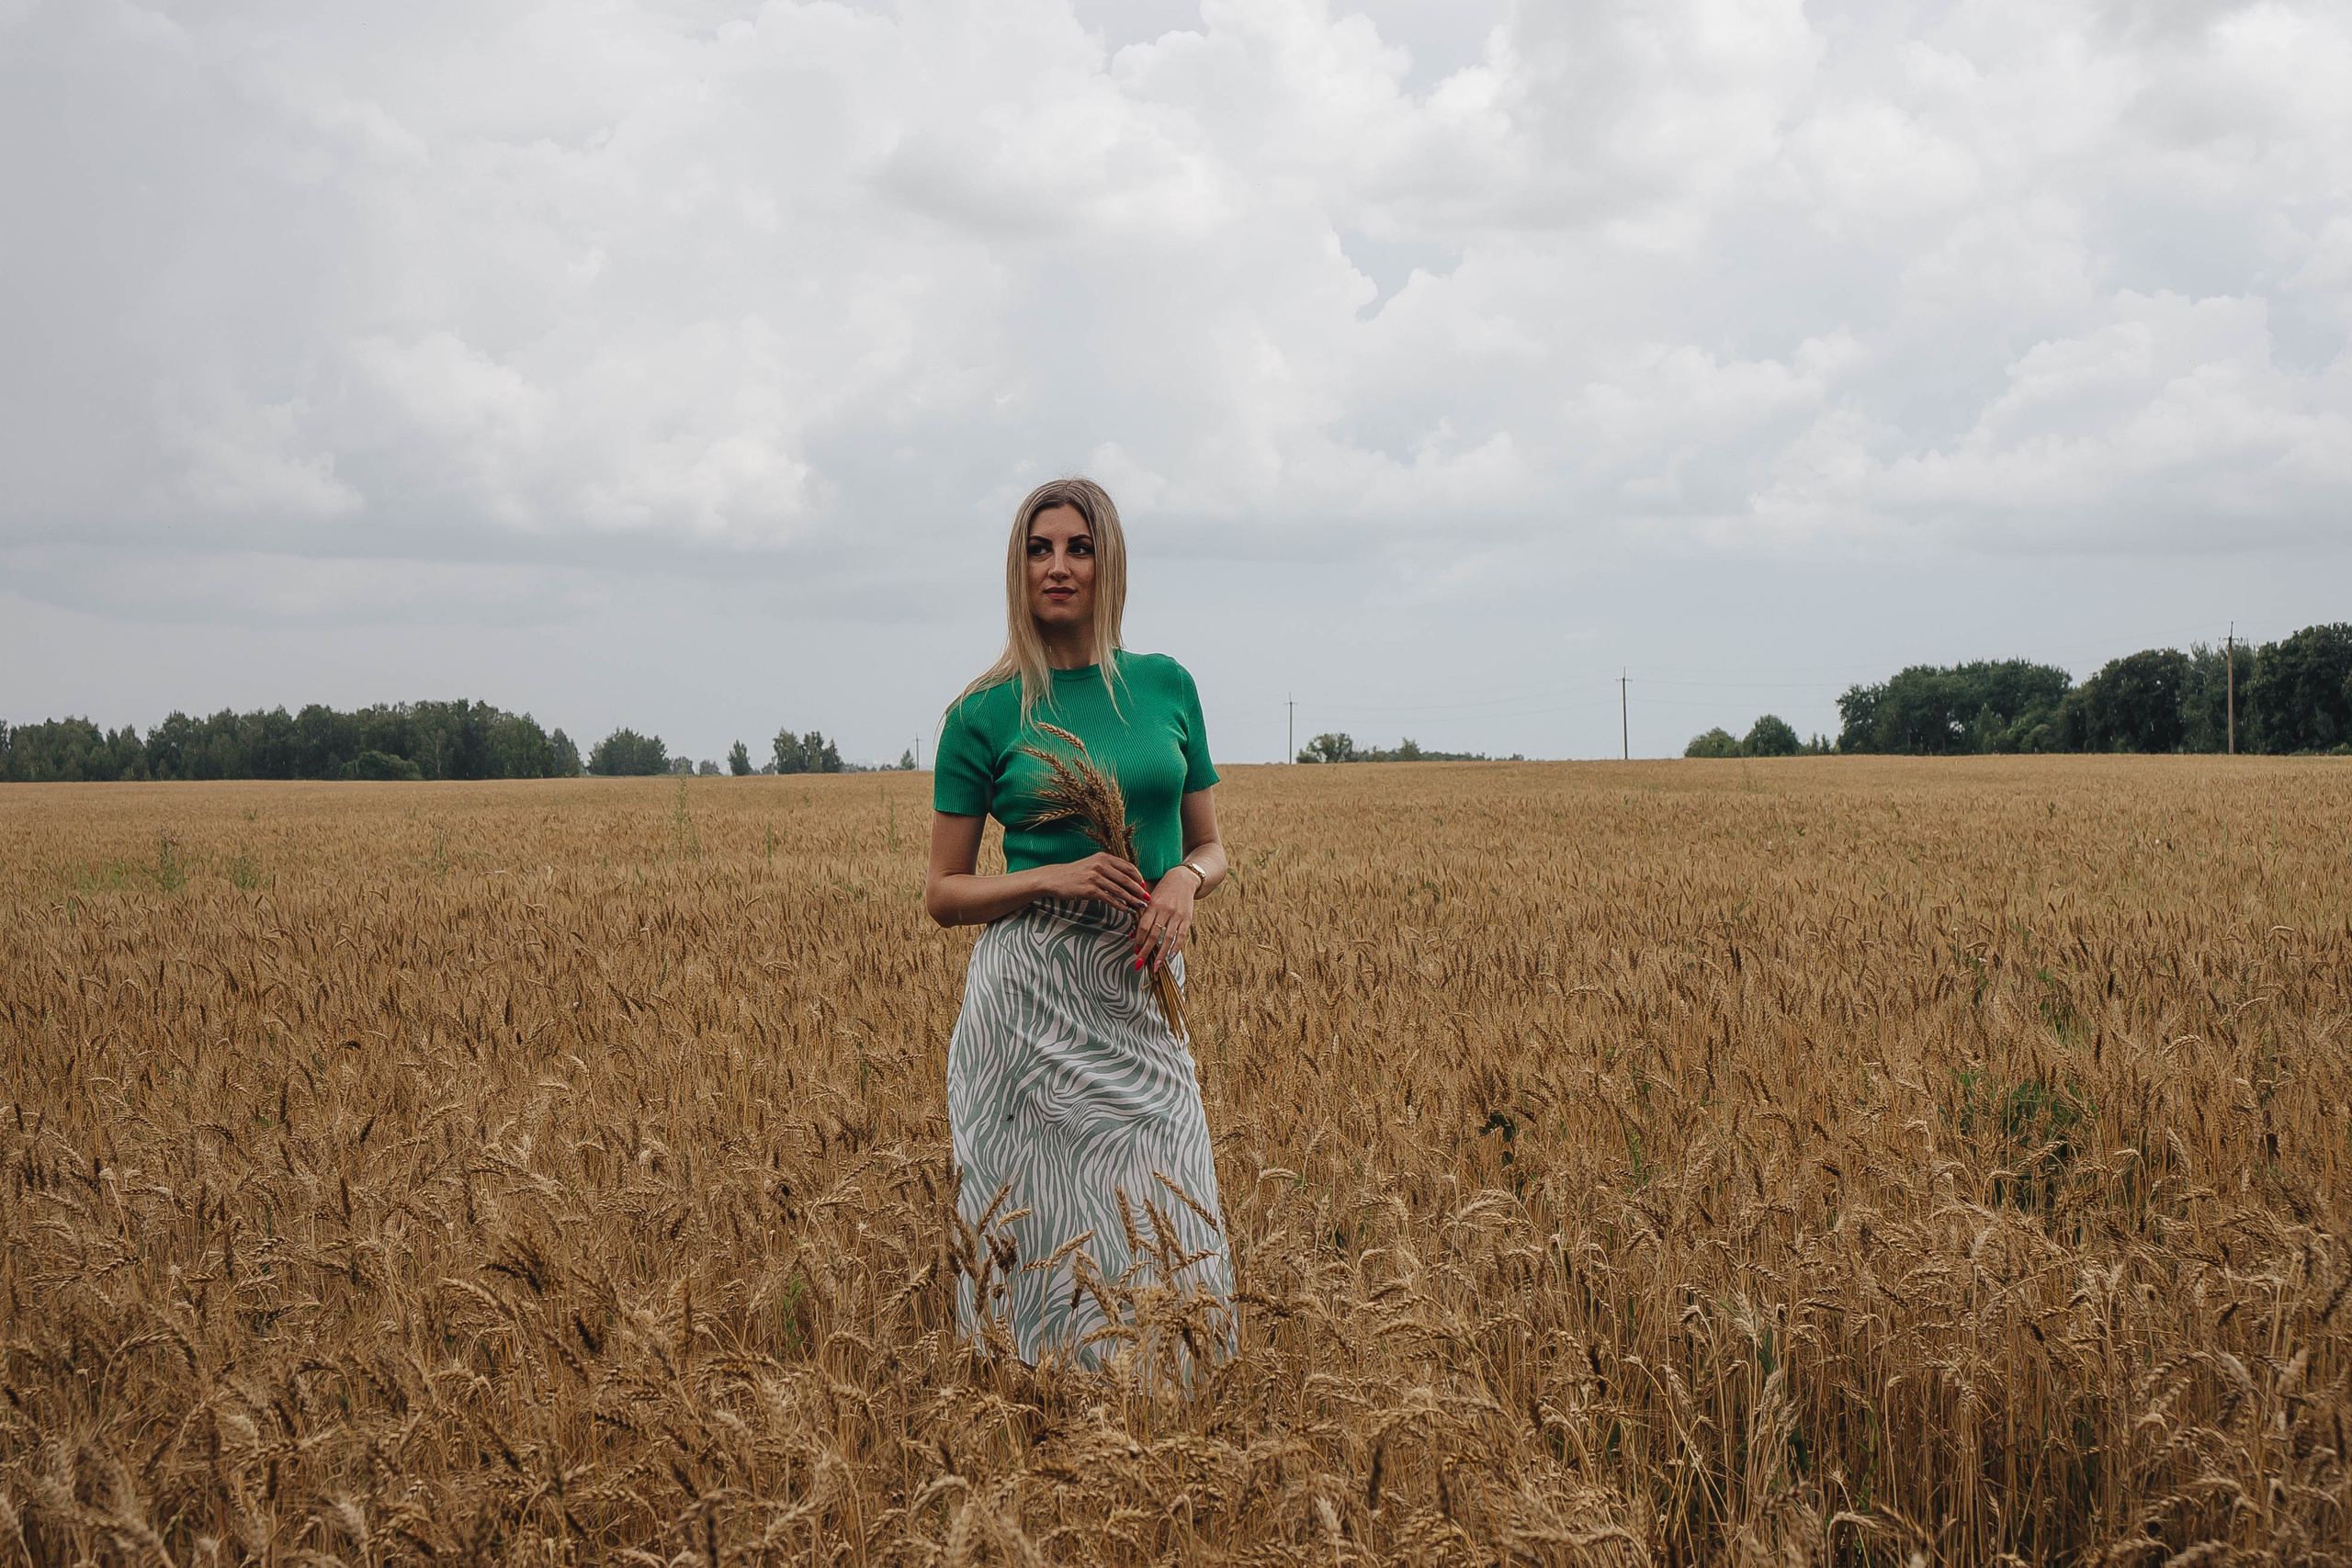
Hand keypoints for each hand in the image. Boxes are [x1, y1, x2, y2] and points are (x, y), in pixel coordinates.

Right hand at [1032, 852, 1151, 912]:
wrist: (1055, 878)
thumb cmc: (1075, 873)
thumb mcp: (1092, 864)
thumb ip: (1108, 869)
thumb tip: (1127, 879)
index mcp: (1104, 857)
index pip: (1128, 867)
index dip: (1138, 877)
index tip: (1144, 886)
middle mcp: (1100, 865)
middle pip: (1127, 879)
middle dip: (1139, 890)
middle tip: (1147, 899)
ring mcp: (1095, 877)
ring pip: (1120, 890)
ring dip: (1132, 900)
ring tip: (1140, 906)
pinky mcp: (1090, 890)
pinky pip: (1110, 899)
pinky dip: (1120, 905)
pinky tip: (1126, 910)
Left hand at [1134, 867, 1198, 974]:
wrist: (1182, 879)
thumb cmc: (1162, 890)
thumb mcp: (1149, 899)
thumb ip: (1140, 916)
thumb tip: (1131, 936)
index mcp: (1153, 905)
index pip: (1144, 926)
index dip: (1138, 940)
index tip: (1135, 951)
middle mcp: (1165, 910)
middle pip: (1154, 934)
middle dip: (1146, 951)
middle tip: (1140, 964)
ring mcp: (1177, 915)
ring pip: (1168, 938)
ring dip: (1161, 954)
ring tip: (1157, 966)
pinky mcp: (1187, 918)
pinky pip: (1181, 935)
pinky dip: (1176, 947)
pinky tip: (1170, 956)